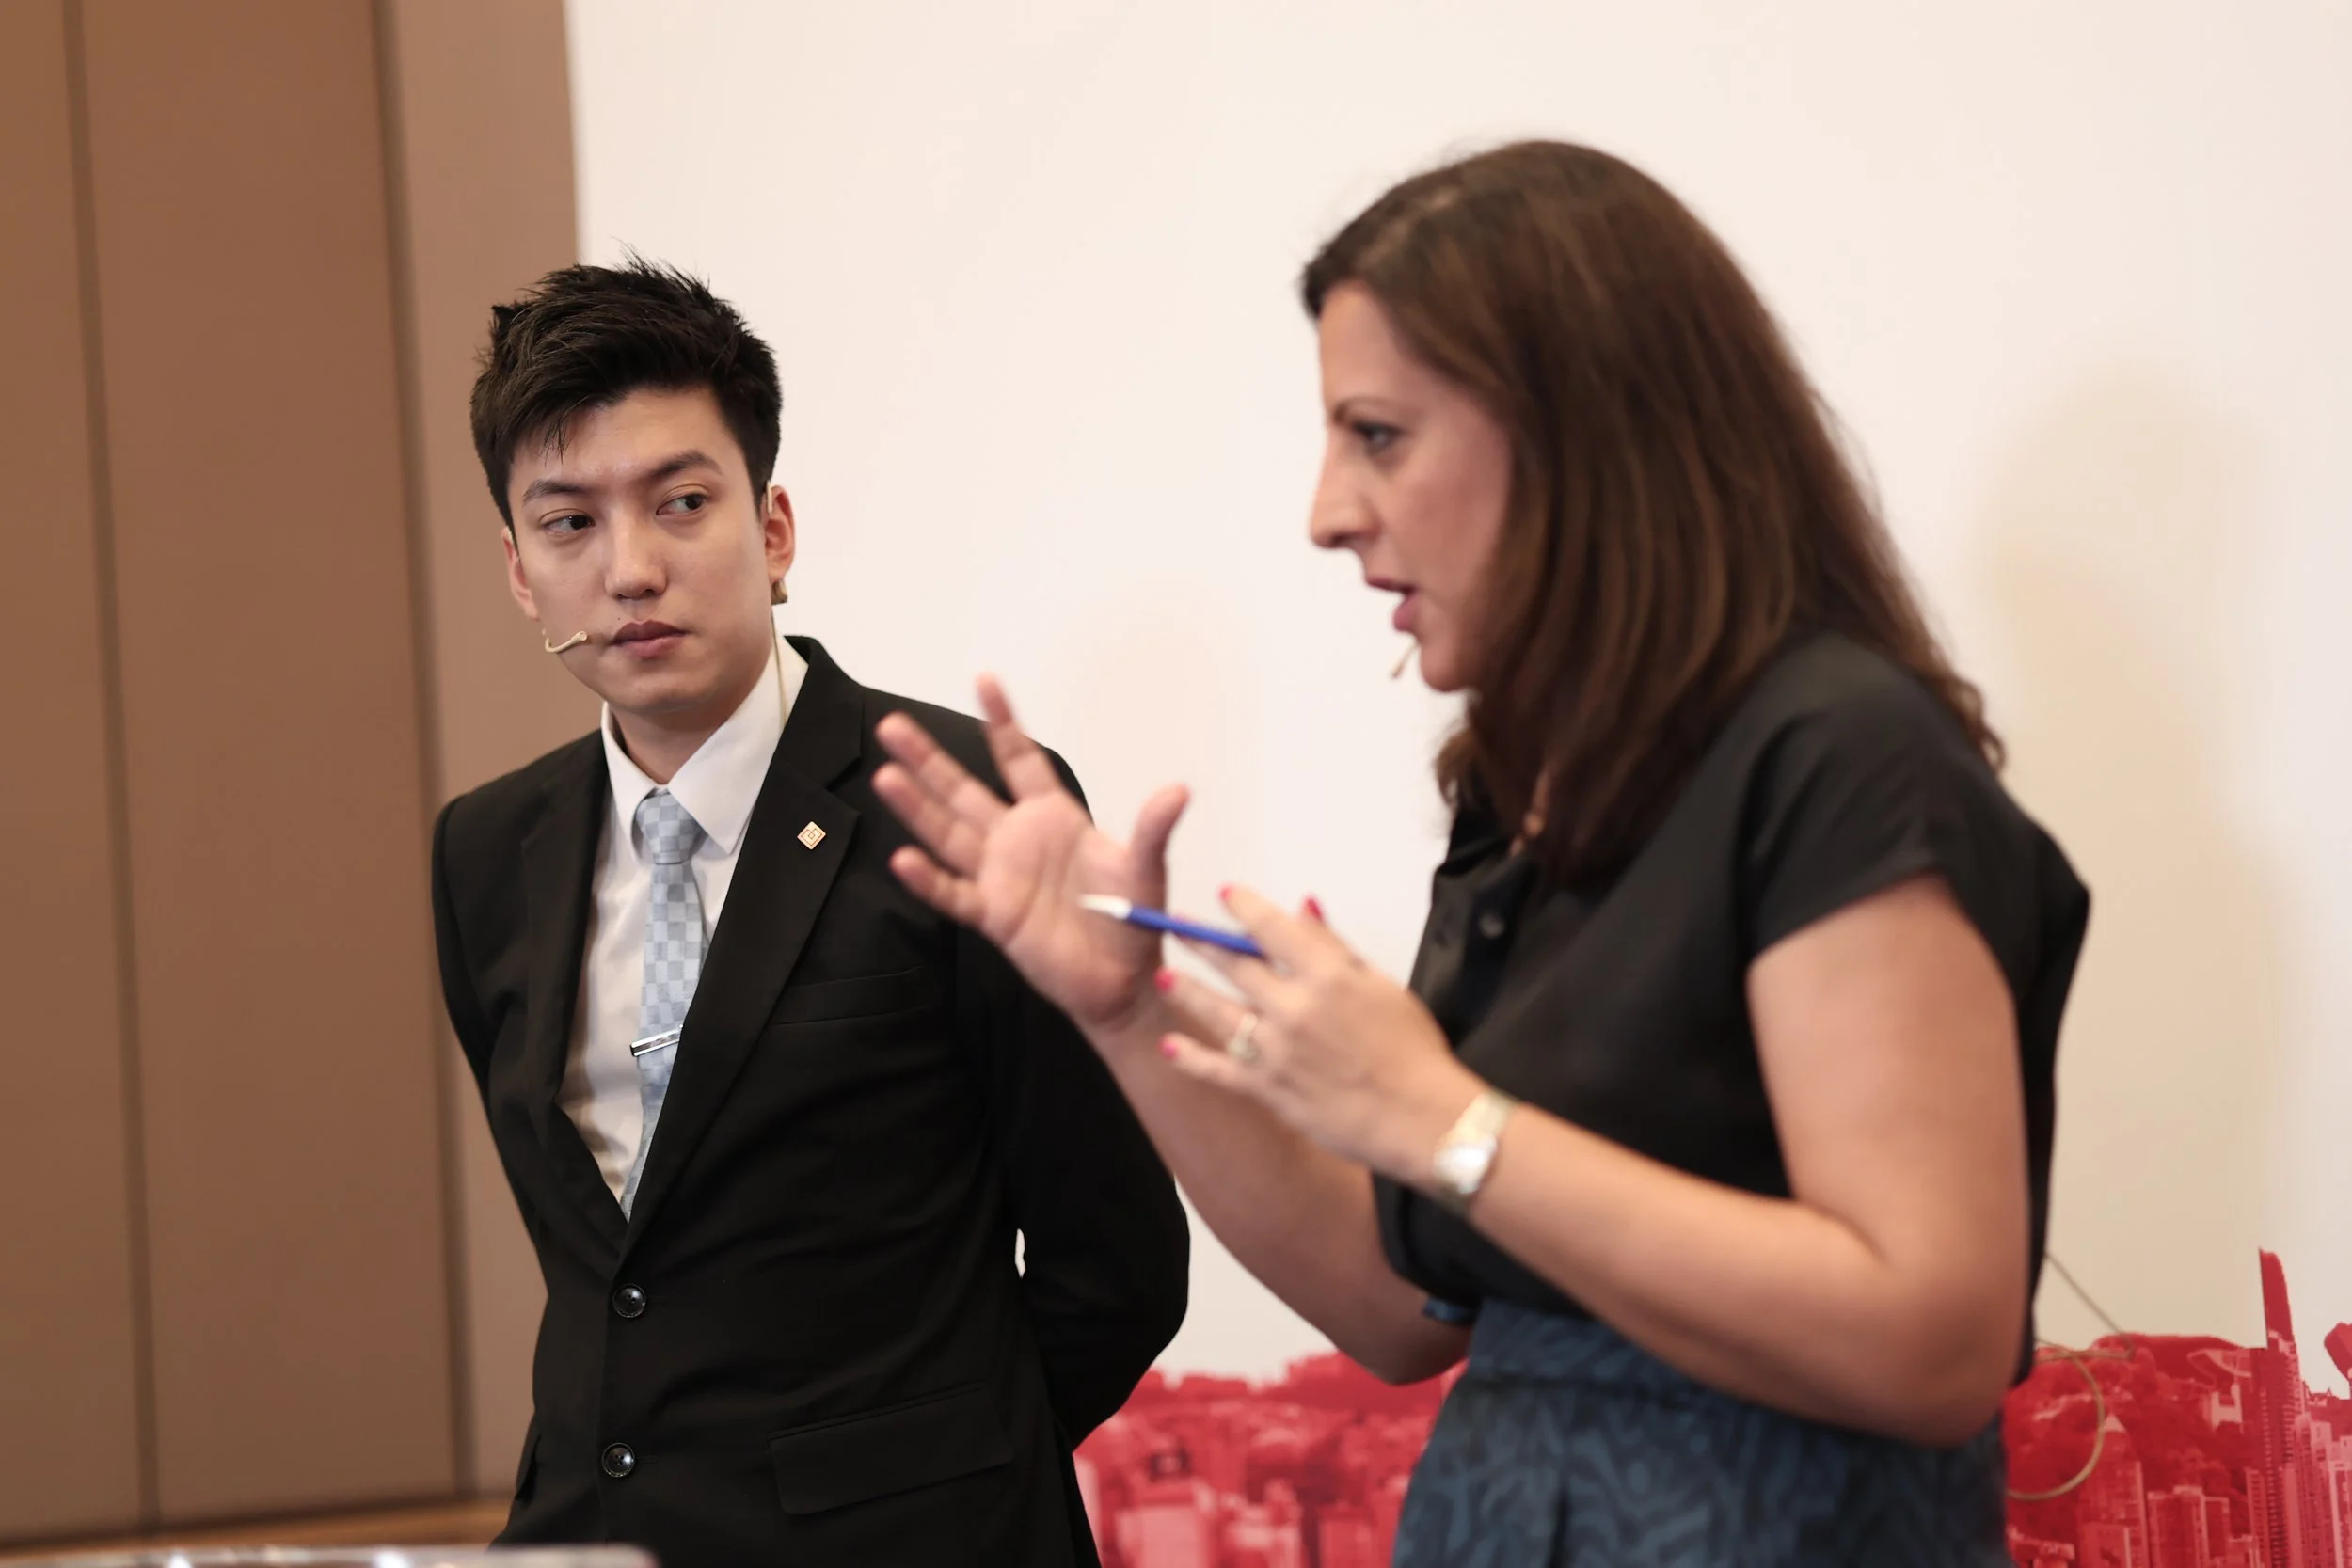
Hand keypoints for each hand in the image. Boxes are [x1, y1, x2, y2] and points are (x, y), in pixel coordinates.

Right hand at [874, 677, 1189, 1034]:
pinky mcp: (994, 916)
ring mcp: (999, 877)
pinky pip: (954, 894)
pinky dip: (928, 879)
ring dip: (917, 807)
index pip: (1020, 759)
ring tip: (886, 776)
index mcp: (1053, 817)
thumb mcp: (1145, 870)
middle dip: (929, 758)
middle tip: (892, 724)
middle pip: (963, 791)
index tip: (983, 679)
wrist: (1123, 983)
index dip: (1002, 721)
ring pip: (947, 834)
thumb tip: (1179, 790)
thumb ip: (1152, 830)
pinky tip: (903, 858)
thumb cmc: (1132, 922)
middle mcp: (1017, 840)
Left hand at [1155, 886, 1484, 1181]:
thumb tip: (1304, 907)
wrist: (1423, 1119)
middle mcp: (1295, 1008)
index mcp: (1328, 976)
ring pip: (1218, 1013)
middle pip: (1236, 965)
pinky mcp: (1270, 1090)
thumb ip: (1336, 948)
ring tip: (1163, 975)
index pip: (1274, 929)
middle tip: (1175, 924)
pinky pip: (1221, 1071)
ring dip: (1186, 991)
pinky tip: (1170, 1045)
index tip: (1225, 894)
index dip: (1244, 908)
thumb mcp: (1383, 986)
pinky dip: (1192, 1058)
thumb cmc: (1413, 1051)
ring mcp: (1277, 1051)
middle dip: (1202, 941)